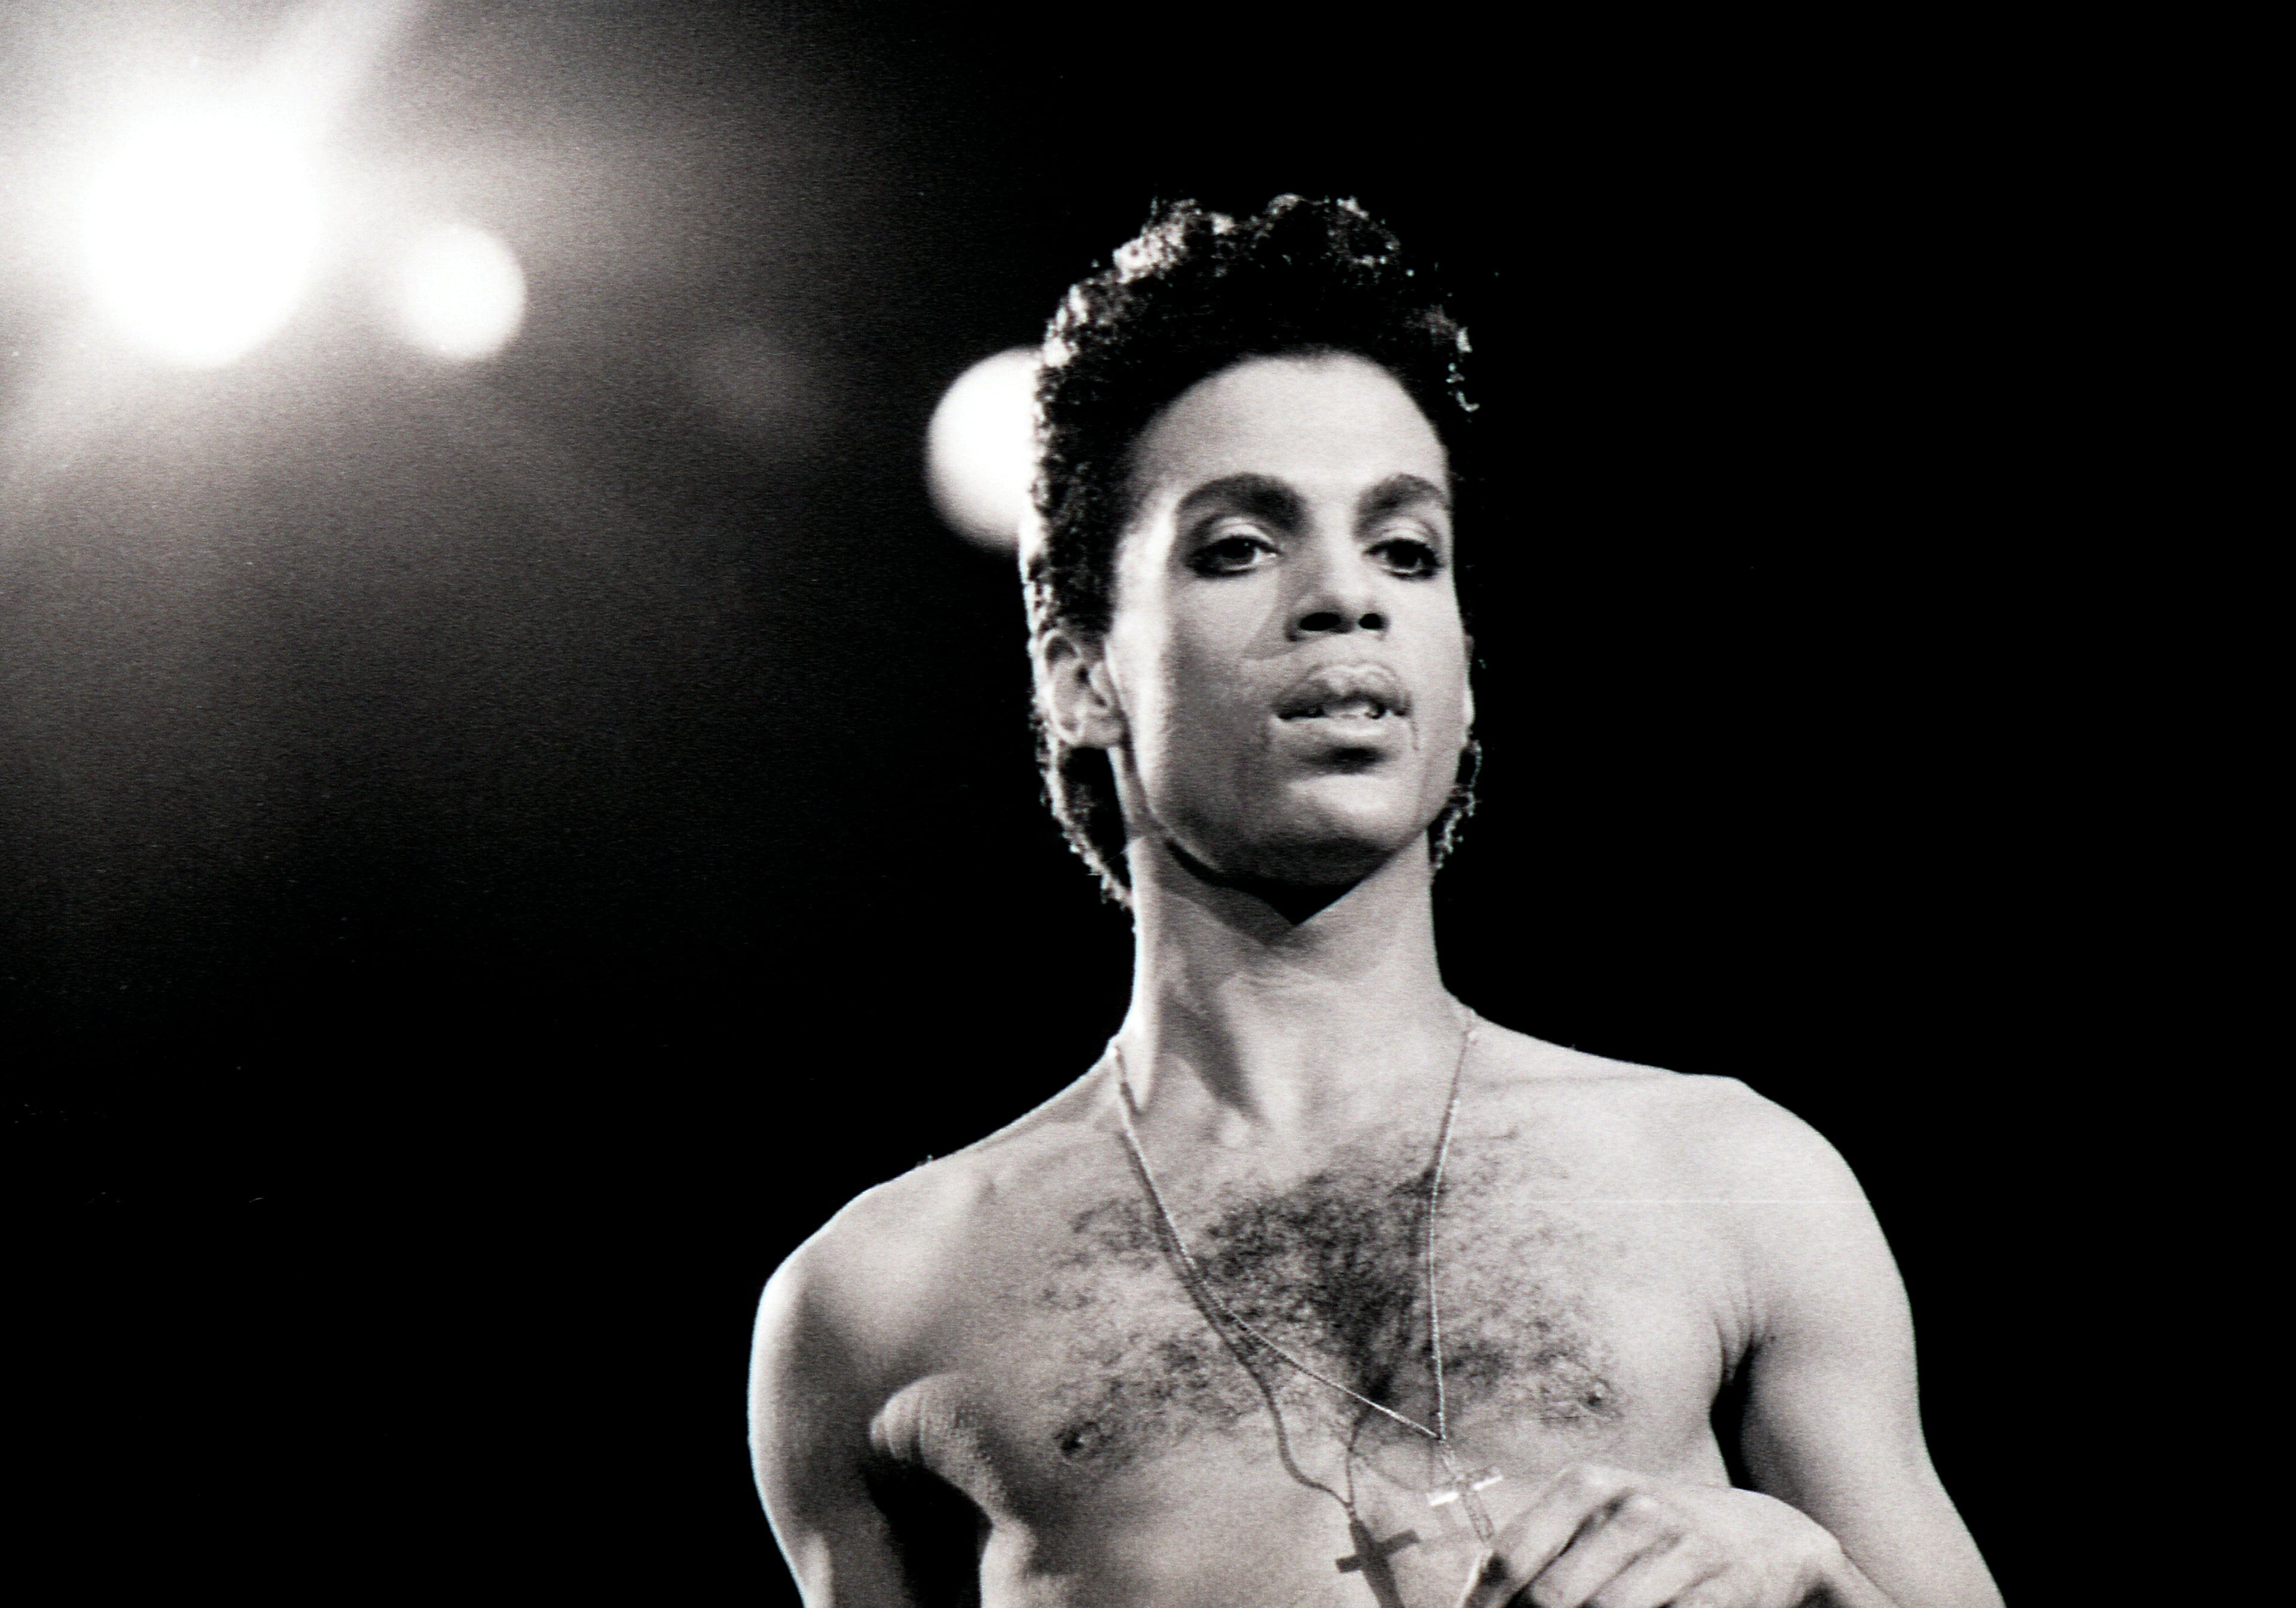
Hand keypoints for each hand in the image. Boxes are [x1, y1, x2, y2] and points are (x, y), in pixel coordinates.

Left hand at [1451, 1462, 1850, 1607]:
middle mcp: (1631, 1507)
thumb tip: (1474, 1596)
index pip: (1511, 1557)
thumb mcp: (1600, 1517)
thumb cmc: (1658, 1532)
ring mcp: (1679, 1545)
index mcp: (1588, 1485)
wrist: (1767, 1534)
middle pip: (1551, 1597)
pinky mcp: (1720, 1586)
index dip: (1483, 1606)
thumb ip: (1542, 1548)